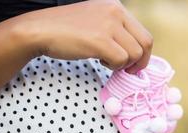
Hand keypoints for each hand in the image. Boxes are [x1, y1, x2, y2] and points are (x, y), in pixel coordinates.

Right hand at [17, 0, 152, 72]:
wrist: (41, 30)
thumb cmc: (68, 29)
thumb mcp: (97, 20)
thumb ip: (117, 30)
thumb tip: (135, 51)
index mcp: (117, 7)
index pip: (144, 34)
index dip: (143, 53)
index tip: (133, 63)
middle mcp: (116, 12)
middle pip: (146, 44)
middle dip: (139, 62)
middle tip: (126, 69)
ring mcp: (109, 25)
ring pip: (135, 54)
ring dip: (123, 64)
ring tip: (106, 60)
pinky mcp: (101, 40)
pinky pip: (121, 60)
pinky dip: (113, 66)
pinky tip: (100, 61)